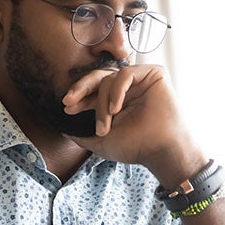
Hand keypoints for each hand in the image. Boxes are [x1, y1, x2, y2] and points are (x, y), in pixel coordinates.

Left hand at [63, 65, 205, 185]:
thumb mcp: (101, 142)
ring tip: (106, 125)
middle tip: (69, 101)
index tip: (67, 108)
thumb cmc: (136, 147)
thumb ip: (82, 135)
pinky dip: (117, 90)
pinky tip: (116, 108)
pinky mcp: (154, 74)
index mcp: (117, 100)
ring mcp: (140, 80)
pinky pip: (126, 73)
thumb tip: (63, 131)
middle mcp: (128, 88)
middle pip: (98, 77)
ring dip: (102, 103)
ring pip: (109, 79)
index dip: (79, 97)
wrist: (160, 150)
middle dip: (80, 88)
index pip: (93, 91)